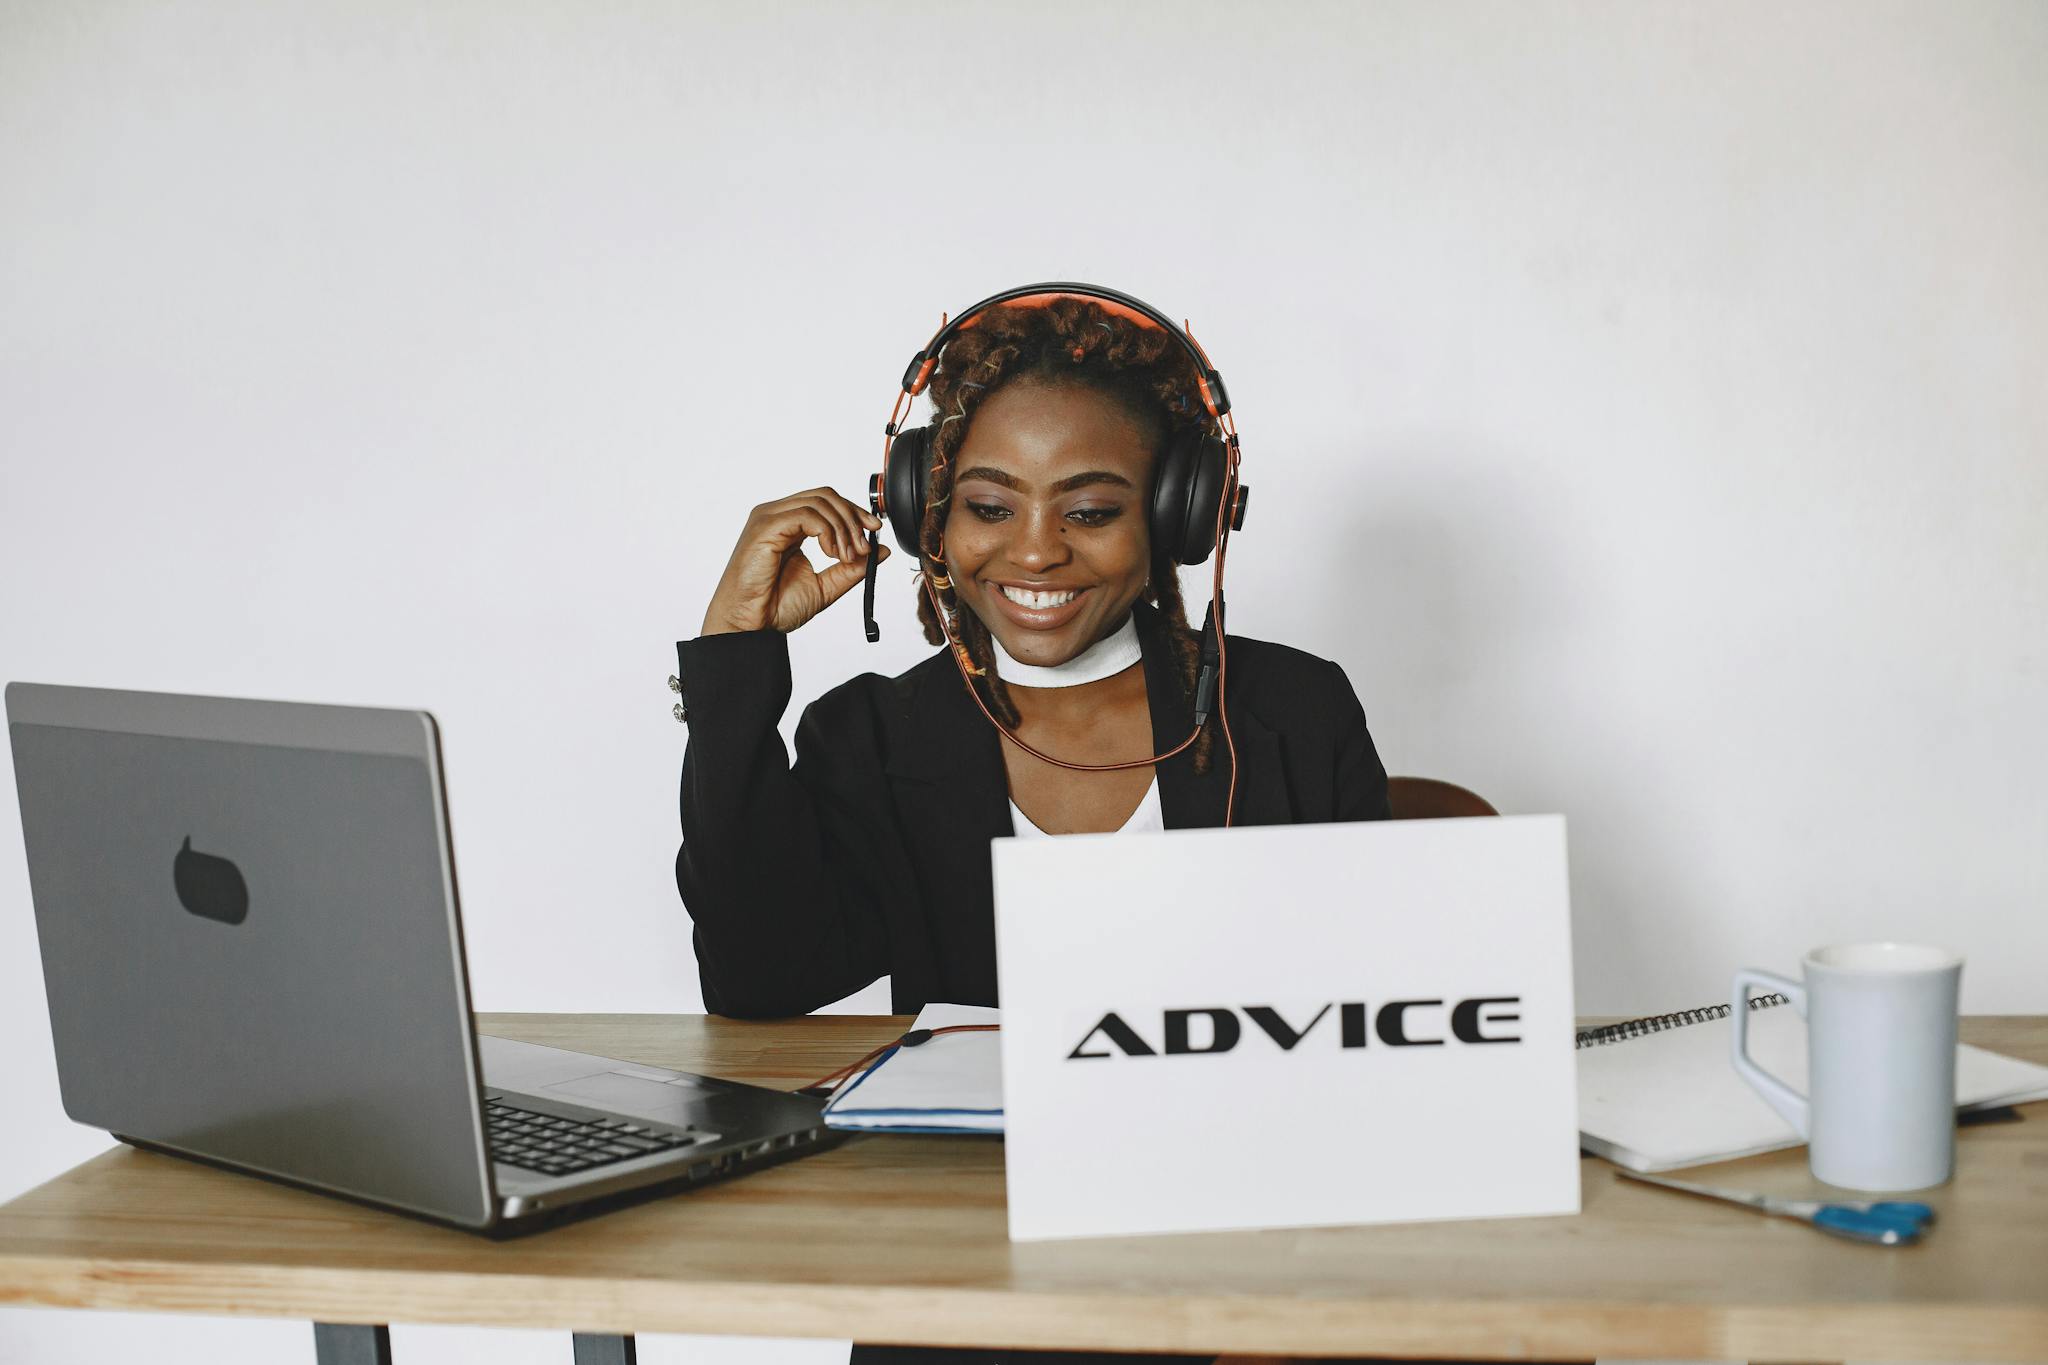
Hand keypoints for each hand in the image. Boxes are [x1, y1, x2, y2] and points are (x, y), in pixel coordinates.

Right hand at [700, 488, 890, 635]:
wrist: (752, 627)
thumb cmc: (774, 608)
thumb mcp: (825, 586)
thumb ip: (851, 567)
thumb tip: (881, 550)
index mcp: (789, 526)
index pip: (827, 502)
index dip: (854, 512)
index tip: (874, 531)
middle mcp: (778, 516)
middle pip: (826, 496)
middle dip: (853, 518)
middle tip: (863, 547)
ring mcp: (769, 518)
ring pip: (819, 501)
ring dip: (843, 528)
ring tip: (846, 556)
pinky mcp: (765, 526)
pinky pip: (806, 514)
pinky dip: (827, 531)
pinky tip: (831, 553)